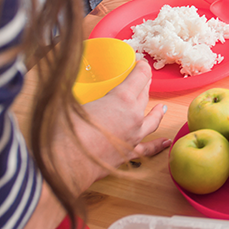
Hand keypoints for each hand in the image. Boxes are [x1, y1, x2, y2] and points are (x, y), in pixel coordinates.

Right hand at [52, 61, 169, 192]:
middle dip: (144, 86)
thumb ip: (71, 90)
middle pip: (144, 96)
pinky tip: (166, 143)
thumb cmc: (65, 131)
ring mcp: (133, 137)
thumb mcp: (69, 102)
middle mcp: (133, 117)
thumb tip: (62, 80)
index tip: (141, 63)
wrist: (66, 165)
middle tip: (144, 80)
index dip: (141, 68)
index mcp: (122, 99)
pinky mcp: (128, 154)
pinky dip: (157, 145)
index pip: (139, 77)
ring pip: (150, 121)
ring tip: (162, 108)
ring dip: (156, 112)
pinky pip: (148, 148)